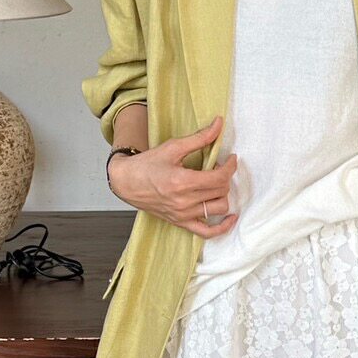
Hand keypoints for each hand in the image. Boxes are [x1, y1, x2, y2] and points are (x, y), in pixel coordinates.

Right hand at [108, 114, 238, 237]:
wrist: (126, 182)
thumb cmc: (147, 164)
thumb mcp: (173, 147)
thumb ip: (199, 138)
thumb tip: (219, 125)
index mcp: (182, 181)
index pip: (219, 177)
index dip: (230, 166)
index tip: (231, 159)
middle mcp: (184, 201)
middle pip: (221, 191)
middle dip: (224, 177)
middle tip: (217, 167)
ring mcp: (183, 215)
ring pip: (219, 209)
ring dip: (223, 195)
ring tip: (216, 185)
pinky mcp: (181, 222)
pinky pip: (207, 232)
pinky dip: (222, 227)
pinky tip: (230, 217)